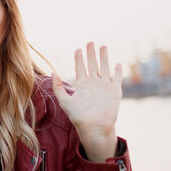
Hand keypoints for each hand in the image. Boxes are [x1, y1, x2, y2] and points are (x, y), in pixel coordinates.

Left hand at [52, 42, 122, 161]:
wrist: (94, 127)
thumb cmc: (79, 117)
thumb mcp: (65, 101)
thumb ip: (58, 87)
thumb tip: (53, 72)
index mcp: (82, 86)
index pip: (80, 68)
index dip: (79, 58)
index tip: (78, 49)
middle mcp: (93, 85)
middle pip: (92, 65)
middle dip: (91, 53)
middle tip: (90, 42)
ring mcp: (104, 87)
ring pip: (105, 68)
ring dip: (104, 58)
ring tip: (103, 46)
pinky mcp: (115, 92)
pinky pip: (117, 79)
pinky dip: (118, 71)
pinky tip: (118, 64)